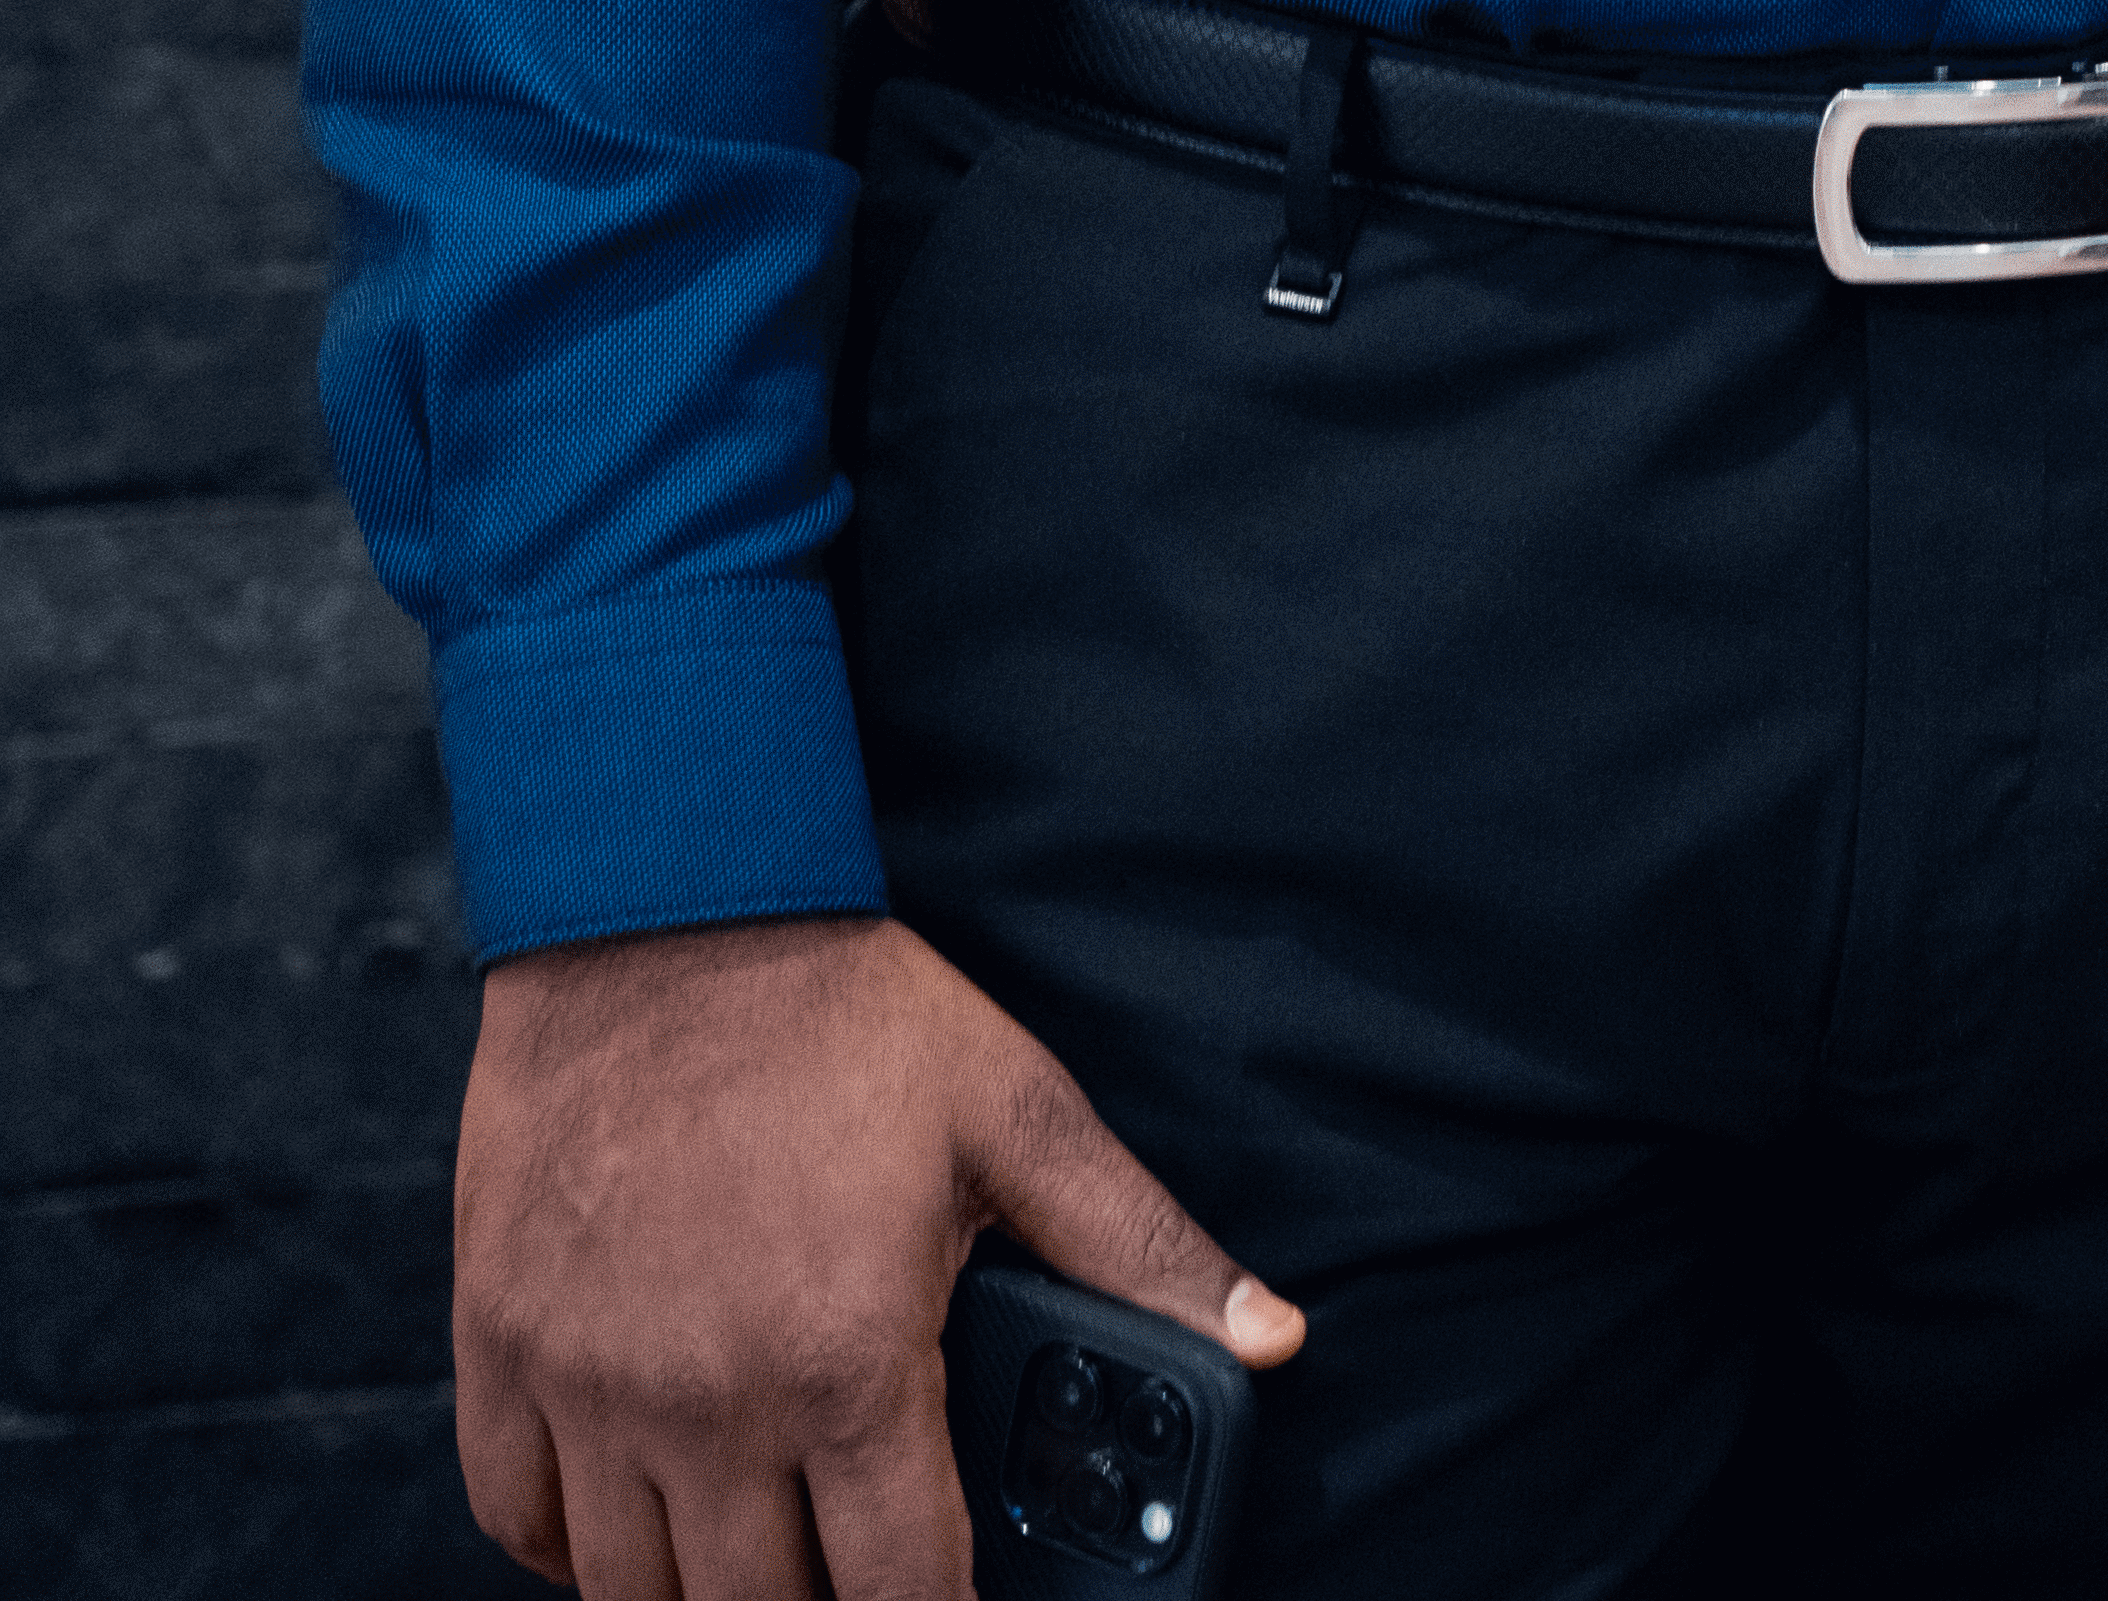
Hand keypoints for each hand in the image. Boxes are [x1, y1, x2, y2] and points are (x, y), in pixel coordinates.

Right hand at [454, 910, 1302, 1596]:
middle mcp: (708, 1403)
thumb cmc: (841, 1011)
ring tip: (765, 1544)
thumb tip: (1271, 1337)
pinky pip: (517, 1523)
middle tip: (861, 1554)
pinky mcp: (502, 1350)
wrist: (663, 910)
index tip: (953, 1598)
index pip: (902, 1593)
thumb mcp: (1015, 1112)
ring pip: (630, 1600)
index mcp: (846, 1360)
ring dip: (701, 1590)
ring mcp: (591, 1387)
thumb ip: (1138, 1245)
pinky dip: (572, 1551)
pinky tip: (638, 1515)